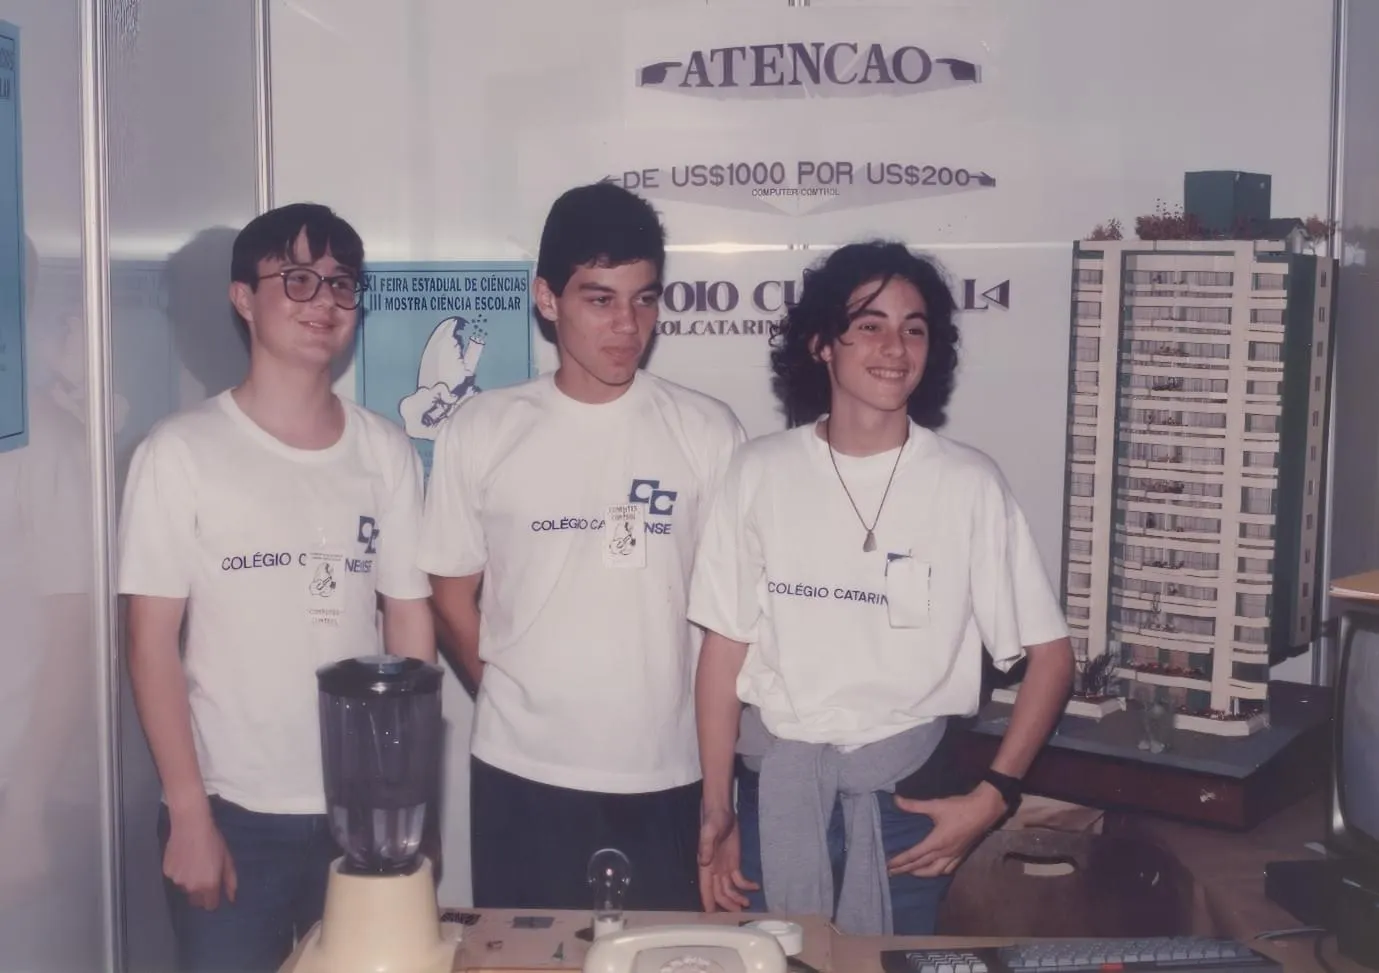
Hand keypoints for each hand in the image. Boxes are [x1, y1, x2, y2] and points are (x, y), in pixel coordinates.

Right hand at [164, 808, 236, 909]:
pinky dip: (179, 871)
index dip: (213, 899)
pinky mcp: (166, 872)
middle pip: (196, 900)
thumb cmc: (213, 841)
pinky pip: (174, 877)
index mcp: (209, 885)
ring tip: (193, 862)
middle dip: (200, 892)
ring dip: (188, 880)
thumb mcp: (227, 859)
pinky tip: (182, 857)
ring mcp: (177, 881)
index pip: (210, 905)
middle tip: (203, 875)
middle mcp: (192, 887)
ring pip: (184, 887)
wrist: (191, 826)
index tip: (214, 891)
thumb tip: (232, 898)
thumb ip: (230, 881)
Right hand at [697, 805, 759, 911]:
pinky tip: (755, 888)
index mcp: (706, 865)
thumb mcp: (709, 831)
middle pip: (719, 892)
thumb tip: (704, 863)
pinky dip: (746, 885)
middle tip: (738, 913)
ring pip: (729, 889)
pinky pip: (739, 879)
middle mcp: (714, 870)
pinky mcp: (734, 863)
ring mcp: (724, 868)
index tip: (711, 914)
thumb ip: (706, 846)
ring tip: (747, 904)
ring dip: (736, 898)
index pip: (706, 887)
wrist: (723, 812)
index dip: (708, 900)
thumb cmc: (713, 820)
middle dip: (727, 904)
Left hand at [887, 784, 1007, 877]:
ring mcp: (954, 855)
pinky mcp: (962, 854)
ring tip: (910, 873)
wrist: (984, 810)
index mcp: (936, 842)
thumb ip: (914, 805)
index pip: (914, 855)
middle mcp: (944, 852)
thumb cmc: (959, 807)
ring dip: (921, 874)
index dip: (900, 861)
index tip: (888, 866)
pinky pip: (948, 869)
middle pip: (921, 866)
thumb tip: (896, 800)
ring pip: (935, 871)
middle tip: (891, 873)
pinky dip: (937, 872)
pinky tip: (934, 870)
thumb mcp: (935, 805)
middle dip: (905, 870)